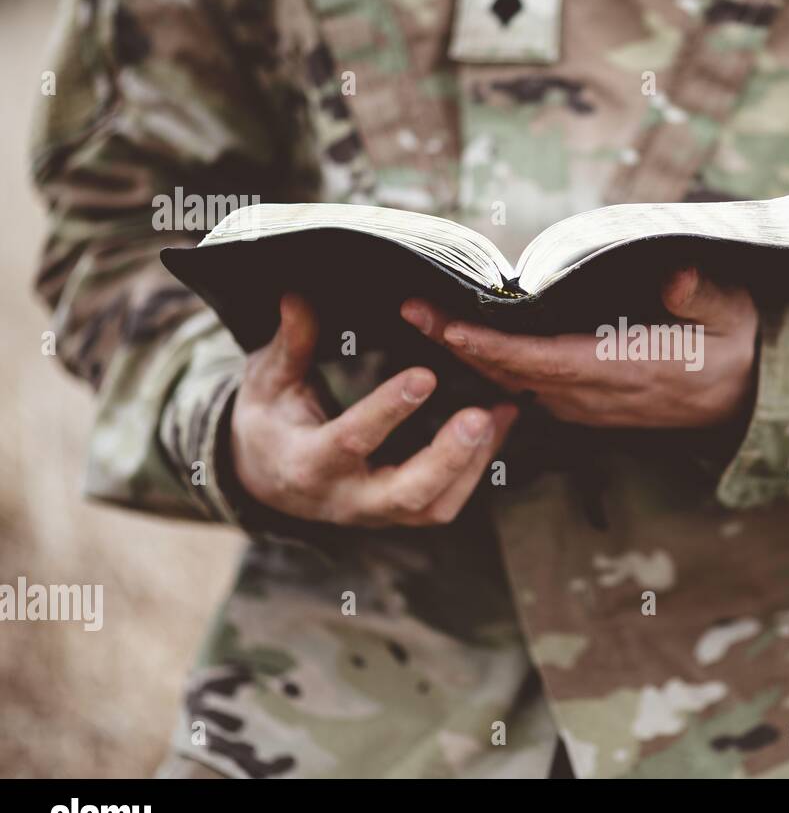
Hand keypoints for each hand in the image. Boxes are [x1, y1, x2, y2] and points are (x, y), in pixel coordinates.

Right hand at [229, 294, 516, 526]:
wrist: (265, 477)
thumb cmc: (270, 421)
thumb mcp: (269, 381)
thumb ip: (291, 345)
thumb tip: (298, 297)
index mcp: (308, 463)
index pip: (351, 440)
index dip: (388, 410)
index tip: (426, 375)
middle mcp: (346, 498)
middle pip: (405, 494)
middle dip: (447, 458)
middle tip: (480, 416)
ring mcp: (377, 512)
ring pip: (434, 507)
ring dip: (472, 464)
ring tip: (500, 414)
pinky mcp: (400, 514)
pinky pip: (446, 502)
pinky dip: (477, 468)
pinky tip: (498, 425)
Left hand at [399, 268, 757, 428]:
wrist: (748, 399)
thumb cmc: (737, 346)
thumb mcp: (734, 313)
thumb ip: (703, 295)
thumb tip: (673, 277)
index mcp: (628, 370)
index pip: (544, 360)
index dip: (492, 345)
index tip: (449, 323)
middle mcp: (599, 395)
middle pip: (514, 374)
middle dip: (460, 345)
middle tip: (410, 309)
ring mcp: (590, 405)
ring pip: (516, 386)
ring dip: (470, 357)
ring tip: (426, 321)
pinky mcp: (589, 406)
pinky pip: (530, 391)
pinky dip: (494, 368)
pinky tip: (468, 345)